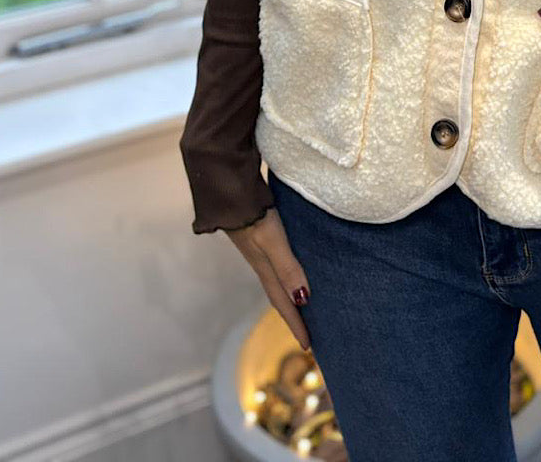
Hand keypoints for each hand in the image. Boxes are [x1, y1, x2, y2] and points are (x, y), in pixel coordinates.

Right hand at [226, 208, 312, 351]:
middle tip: (310, 335)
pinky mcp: (262, 237)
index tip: (309, 347)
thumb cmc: (254, 215)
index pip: (284, 304)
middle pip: (281, 298)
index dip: (296, 324)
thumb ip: (287, 268)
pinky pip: (279, 266)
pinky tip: (295, 270)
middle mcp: (263, 264)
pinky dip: (288, 277)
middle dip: (294, 317)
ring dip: (291, 297)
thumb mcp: (272, 241)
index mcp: (266, 270)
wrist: (231, 192)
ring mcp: (261, 251)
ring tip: (306, 307)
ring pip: (279, 283)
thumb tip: (303, 299)